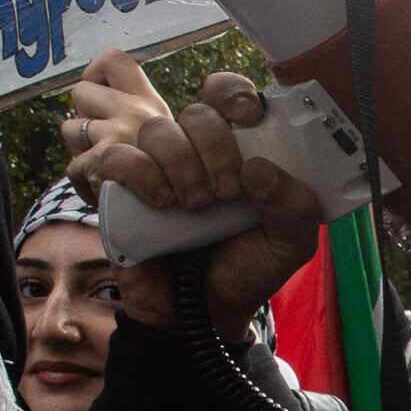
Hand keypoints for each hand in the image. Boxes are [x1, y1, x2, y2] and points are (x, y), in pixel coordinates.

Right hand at [72, 62, 321, 340]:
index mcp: (238, 152)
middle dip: (215, 146)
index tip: (250, 118)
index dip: (235, 94)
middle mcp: (196, 154)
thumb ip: (296, 206)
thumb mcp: (290, 242)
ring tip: (196, 205)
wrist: (202, 316)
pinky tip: (161, 201)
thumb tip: (260, 168)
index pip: (228, 96)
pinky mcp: (120, 191)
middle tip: (226, 192)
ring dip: (181, 162)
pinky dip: (140, 172)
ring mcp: (156, 169)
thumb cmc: (246, 272)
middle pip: (196, 112)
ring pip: (157, 130)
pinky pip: (115, 157)